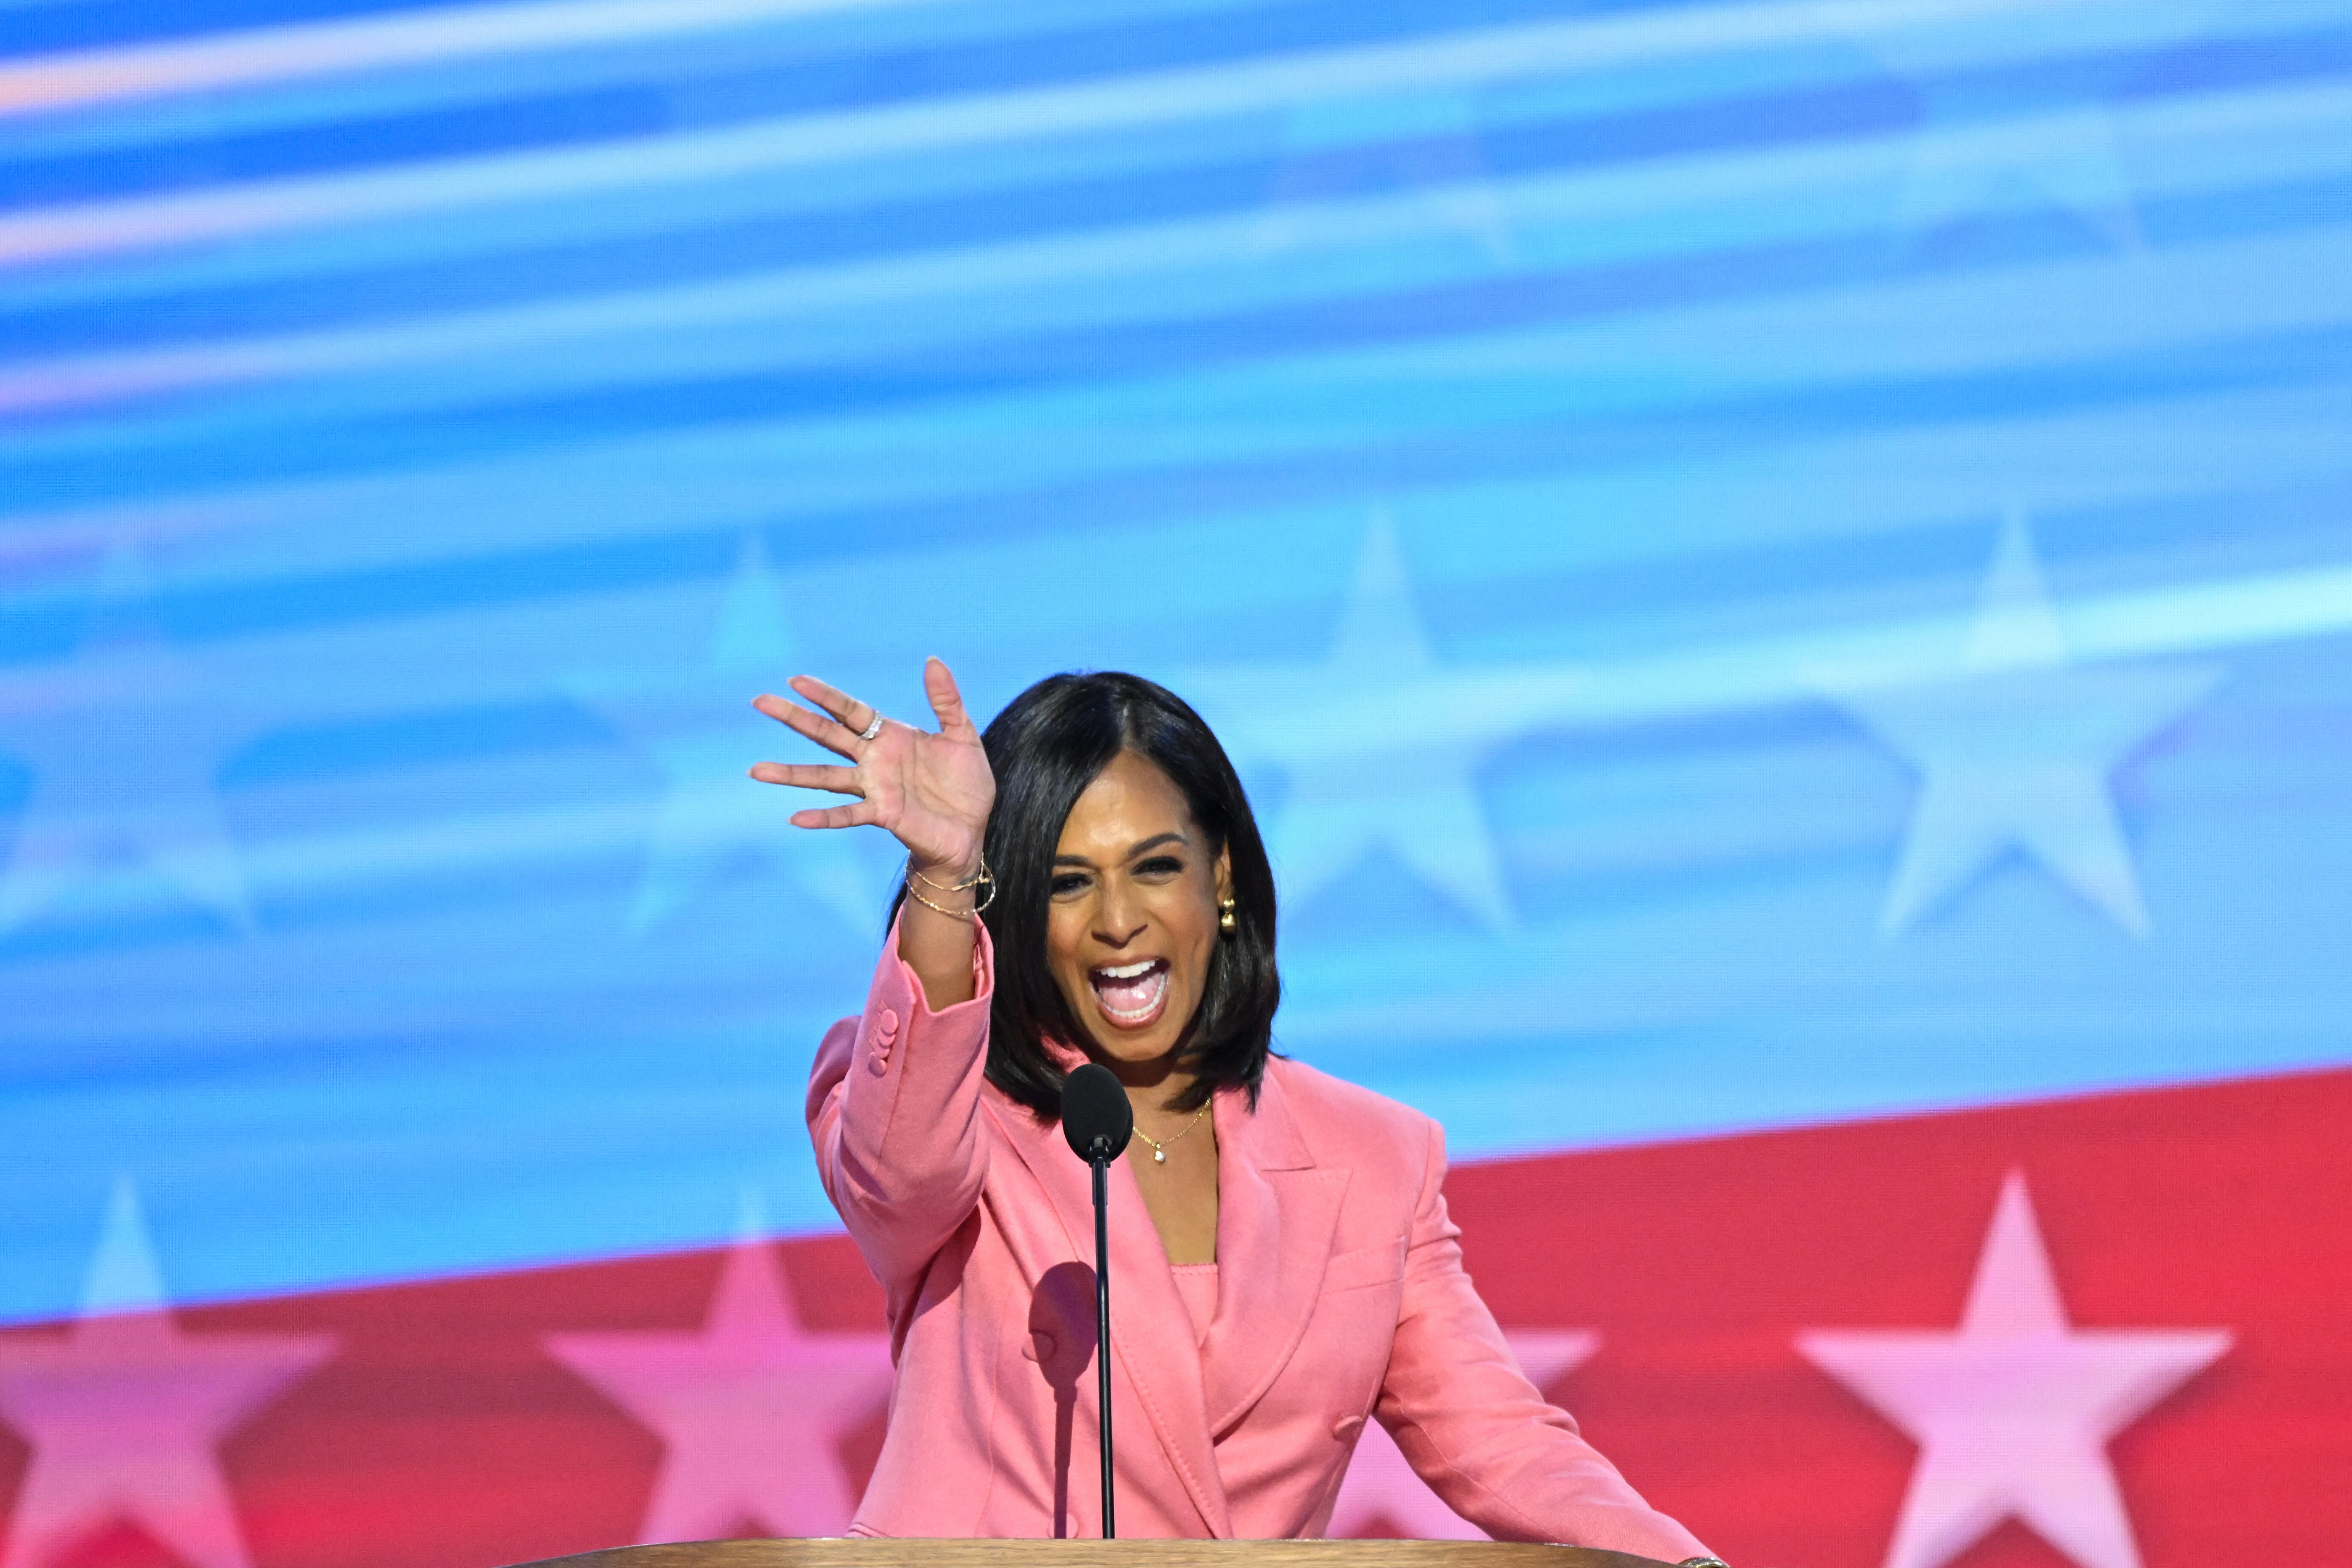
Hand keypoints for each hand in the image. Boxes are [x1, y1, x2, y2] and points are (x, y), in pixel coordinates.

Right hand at [749, 657, 994, 878]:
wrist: (971, 830)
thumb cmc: (965, 785)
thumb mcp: (961, 735)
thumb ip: (946, 700)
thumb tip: (932, 660)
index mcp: (889, 736)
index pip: (850, 711)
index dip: (825, 696)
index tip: (795, 680)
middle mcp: (873, 760)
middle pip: (826, 735)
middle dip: (794, 718)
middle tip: (759, 701)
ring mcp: (874, 788)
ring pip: (824, 776)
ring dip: (791, 773)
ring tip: (756, 770)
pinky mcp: (883, 814)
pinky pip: (847, 816)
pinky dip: (822, 818)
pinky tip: (795, 819)